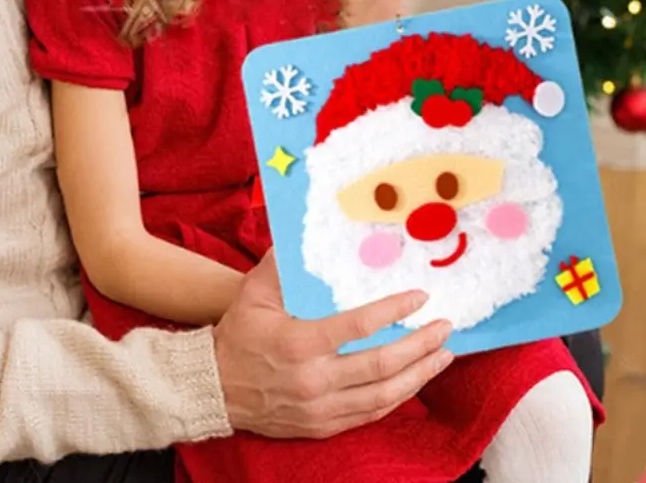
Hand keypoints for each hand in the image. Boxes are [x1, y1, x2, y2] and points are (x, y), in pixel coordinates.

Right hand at [211, 250, 452, 438]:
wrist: (214, 387)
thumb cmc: (238, 335)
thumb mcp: (253, 294)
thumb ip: (281, 265)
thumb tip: (302, 235)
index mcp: (300, 342)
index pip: (359, 326)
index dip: (394, 310)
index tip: (419, 297)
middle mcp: (315, 379)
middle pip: (382, 365)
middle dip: (420, 345)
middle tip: (445, 328)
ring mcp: (322, 408)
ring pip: (384, 395)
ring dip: (419, 374)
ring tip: (443, 355)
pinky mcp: (324, 425)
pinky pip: (370, 414)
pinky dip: (397, 397)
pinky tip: (413, 381)